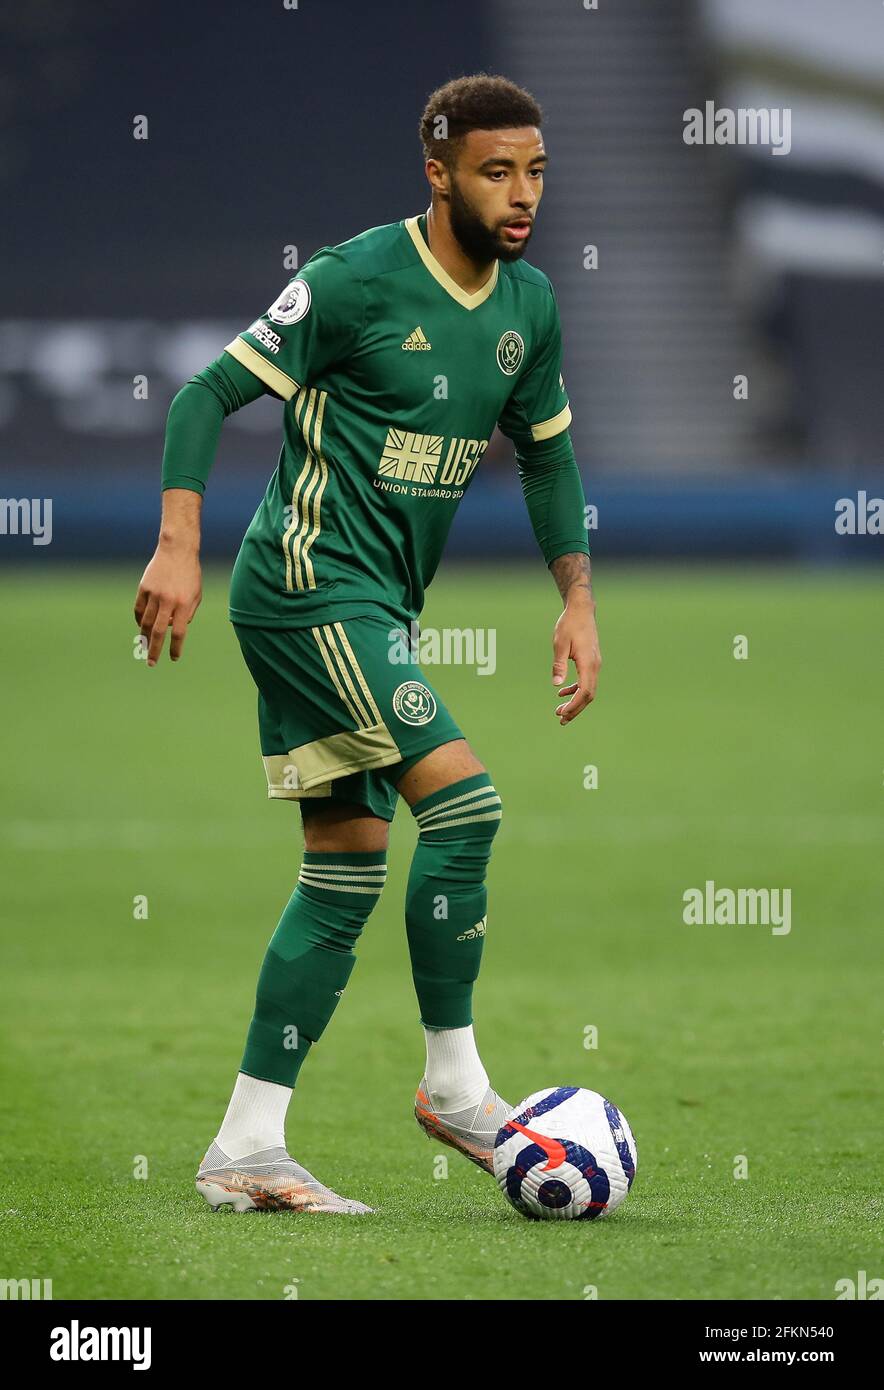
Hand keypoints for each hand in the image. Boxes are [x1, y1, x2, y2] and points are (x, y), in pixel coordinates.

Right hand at [134, 539, 201, 665]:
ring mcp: (154, 594)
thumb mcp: (196, 594)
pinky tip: (142, 627)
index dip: (176, 647)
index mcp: (184, 603)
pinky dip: (139, 620)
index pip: (179, 632)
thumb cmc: (190, 574)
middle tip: (151, 663)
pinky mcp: (143, 587)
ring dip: (145, 637)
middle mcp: (168, 600)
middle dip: (155, 650)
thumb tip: (175, 629)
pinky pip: (139, 609)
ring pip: (146, 622)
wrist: (177, 550)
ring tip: (144, 647)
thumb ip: (188, 613)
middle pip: (159, 631)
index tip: (173, 658)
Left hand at [551, 592, 600, 723]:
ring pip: (588, 690)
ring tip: (560, 710)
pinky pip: (586, 681)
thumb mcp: (560, 644)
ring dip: (575, 701)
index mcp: (588, 663)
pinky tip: (562, 692)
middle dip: (575, 709)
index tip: (562, 714)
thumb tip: (557, 685)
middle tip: (561, 719)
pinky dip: (575, 689)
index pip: (585, 692)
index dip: (575, 705)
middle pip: (589, 695)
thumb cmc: (569, 625)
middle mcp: (595, 666)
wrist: (581, 610)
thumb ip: (559, 665)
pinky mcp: (591, 661)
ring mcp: (595, 664)